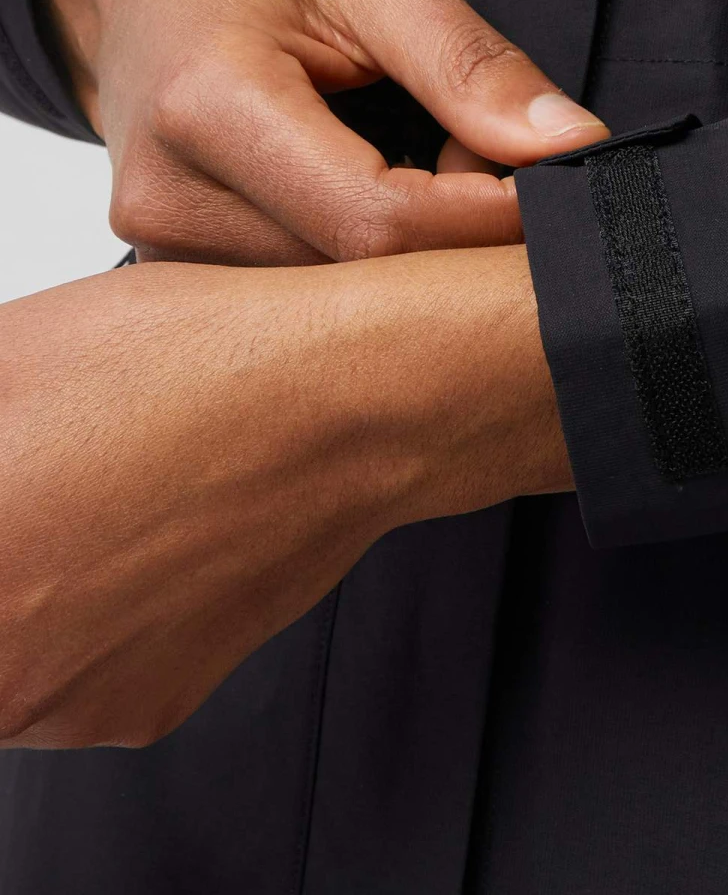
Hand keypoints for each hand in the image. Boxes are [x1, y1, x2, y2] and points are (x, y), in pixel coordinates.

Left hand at [0, 247, 567, 749]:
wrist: (355, 402)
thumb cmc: (195, 365)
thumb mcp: (4, 357)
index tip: (13, 473)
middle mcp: (3, 678)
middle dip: (2, 540)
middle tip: (41, 468)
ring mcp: (73, 707)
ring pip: (5, 648)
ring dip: (16, 581)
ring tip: (88, 482)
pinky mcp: (151, 702)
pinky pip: (74, 668)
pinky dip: (83, 609)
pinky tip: (137, 522)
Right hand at [37, 0, 608, 264]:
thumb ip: (472, 64)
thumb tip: (573, 147)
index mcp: (211, 107)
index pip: (381, 222)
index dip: (490, 218)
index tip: (556, 183)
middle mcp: (172, 199)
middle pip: (364, 273)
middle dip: (460, 231)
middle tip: (489, 158)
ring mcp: (164, 247)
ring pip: (342, 299)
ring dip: (420, 247)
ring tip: (432, 159)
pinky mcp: (180, 271)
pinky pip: (306, 296)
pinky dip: (372, 257)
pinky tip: (385, 192)